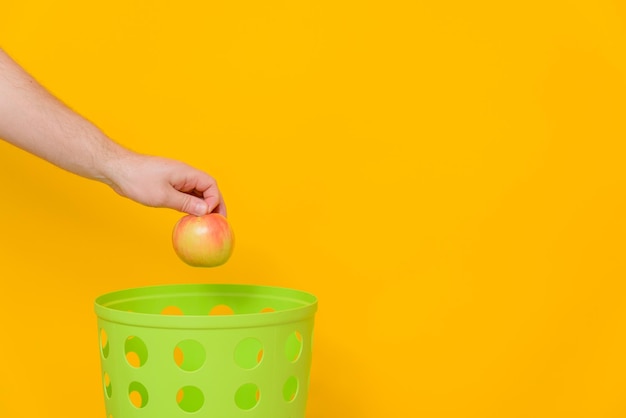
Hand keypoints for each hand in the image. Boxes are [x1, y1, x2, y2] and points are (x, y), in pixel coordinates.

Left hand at [104, 152, 225, 216]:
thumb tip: (205, 211)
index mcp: (187, 173)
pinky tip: (189, 216)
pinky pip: (186, 194)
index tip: (210, 215)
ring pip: (197, 192)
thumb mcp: (164, 196)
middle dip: (214, 204)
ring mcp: (177, 179)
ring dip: (203, 205)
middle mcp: (185, 174)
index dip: (215, 200)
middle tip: (218, 221)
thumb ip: (186, 203)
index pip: (211, 185)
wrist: (117, 169)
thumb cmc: (138, 180)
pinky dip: (191, 205)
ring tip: (205, 221)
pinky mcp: (169, 184)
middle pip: (207, 188)